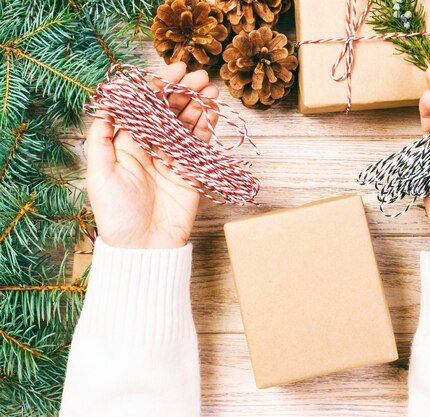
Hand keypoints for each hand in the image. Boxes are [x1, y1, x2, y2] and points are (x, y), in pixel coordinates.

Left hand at [86, 63, 218, 248]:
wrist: (145, 247)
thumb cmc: (117, 214)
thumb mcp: (99, 174)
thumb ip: (101, 138)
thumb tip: (105, 104)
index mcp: (127, 144)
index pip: (145, 107)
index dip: (160, 86)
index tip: (176, 71)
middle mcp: (151, 147)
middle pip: (169, 111)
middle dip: (185, 92)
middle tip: (201, 77)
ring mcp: (173, 159)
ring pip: (187, 124)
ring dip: (199, 105)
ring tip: (212, 90)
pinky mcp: (191, 172)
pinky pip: (200, 145)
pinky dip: (208, 127)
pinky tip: (214, 112)